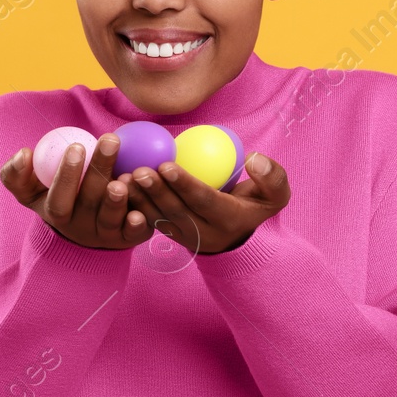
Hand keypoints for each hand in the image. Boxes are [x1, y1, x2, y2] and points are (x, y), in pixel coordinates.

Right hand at [0, 133, 150, 249]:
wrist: (87, 228)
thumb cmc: (58, 197)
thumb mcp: (32, 189)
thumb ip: (17, 173)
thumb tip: (24, 154)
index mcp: (56, 213)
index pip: (57, 198)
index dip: (66, 175)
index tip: (76, 146)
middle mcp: (80, 228)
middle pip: (88, 203)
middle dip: (98, 170)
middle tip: (110, 140)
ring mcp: (104, 235)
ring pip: (110, 220)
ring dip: (116, 200)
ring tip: (123, 178)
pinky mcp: (128, 239)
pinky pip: (133, 234)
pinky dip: (137, 223)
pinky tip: (140, 211)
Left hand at [125, 151, 289, 254]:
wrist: (241, 234)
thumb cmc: (257, 204)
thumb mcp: (276, 194)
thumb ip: (272, 176)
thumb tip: (253, 158)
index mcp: (229, 220)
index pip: (203, 201)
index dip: (184, 183)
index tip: (167, 163)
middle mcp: (205, 234)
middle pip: (176, 211)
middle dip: (156, 191)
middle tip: (138, 170)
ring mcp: (186, 238)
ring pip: (159, 219)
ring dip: (139, 200)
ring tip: (123, 179)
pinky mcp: (172, 236)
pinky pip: (150, 222)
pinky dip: (134, 206)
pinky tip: (120, 188)